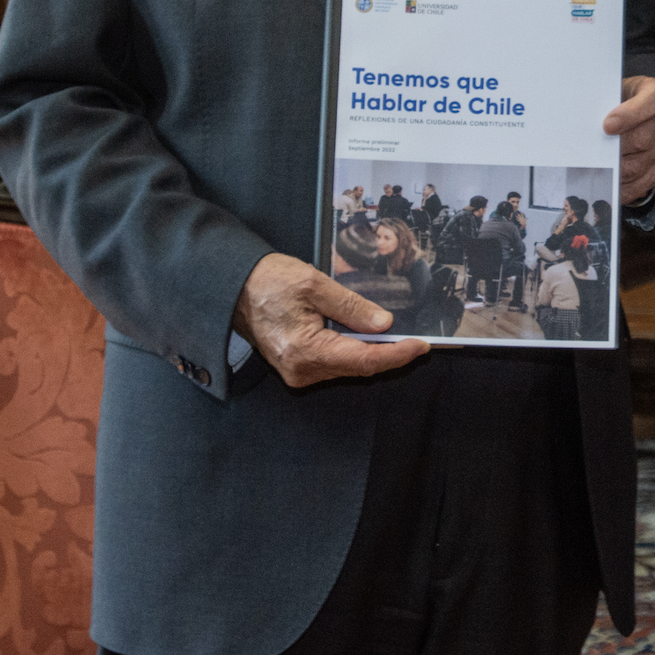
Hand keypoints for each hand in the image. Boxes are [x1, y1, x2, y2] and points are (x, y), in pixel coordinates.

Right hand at [234, 252, 428, 388]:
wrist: (233, 288)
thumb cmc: (267, 282)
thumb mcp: (314, 284)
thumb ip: (352, 306)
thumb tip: (384, 323)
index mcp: (305, 351)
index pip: (364, 360)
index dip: (397, 354)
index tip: (421, 346)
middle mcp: (301, 370)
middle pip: (359, 368)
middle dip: (390, 355)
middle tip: (418, 341)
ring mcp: (298, 372)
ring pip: (349, 368)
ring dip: (373, 354)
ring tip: (398, 338)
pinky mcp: (297, 367)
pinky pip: (335, 364)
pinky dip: (355, 353)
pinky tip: (368, 339)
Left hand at [603, 75, 654, 201]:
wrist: (627, 110)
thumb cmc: (615, 100)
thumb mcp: (610, 90)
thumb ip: (602, 102)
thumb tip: (582, 119)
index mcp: (654, 94)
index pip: (653, 101)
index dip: (631, 114)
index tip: (607, 126)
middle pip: (642, 139)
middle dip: (615, 150)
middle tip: (591, 156)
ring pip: (640, 165)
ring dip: (615, 171)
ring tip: (594, 172)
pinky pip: (642, 183)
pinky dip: (623, 187)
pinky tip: (606, 185)